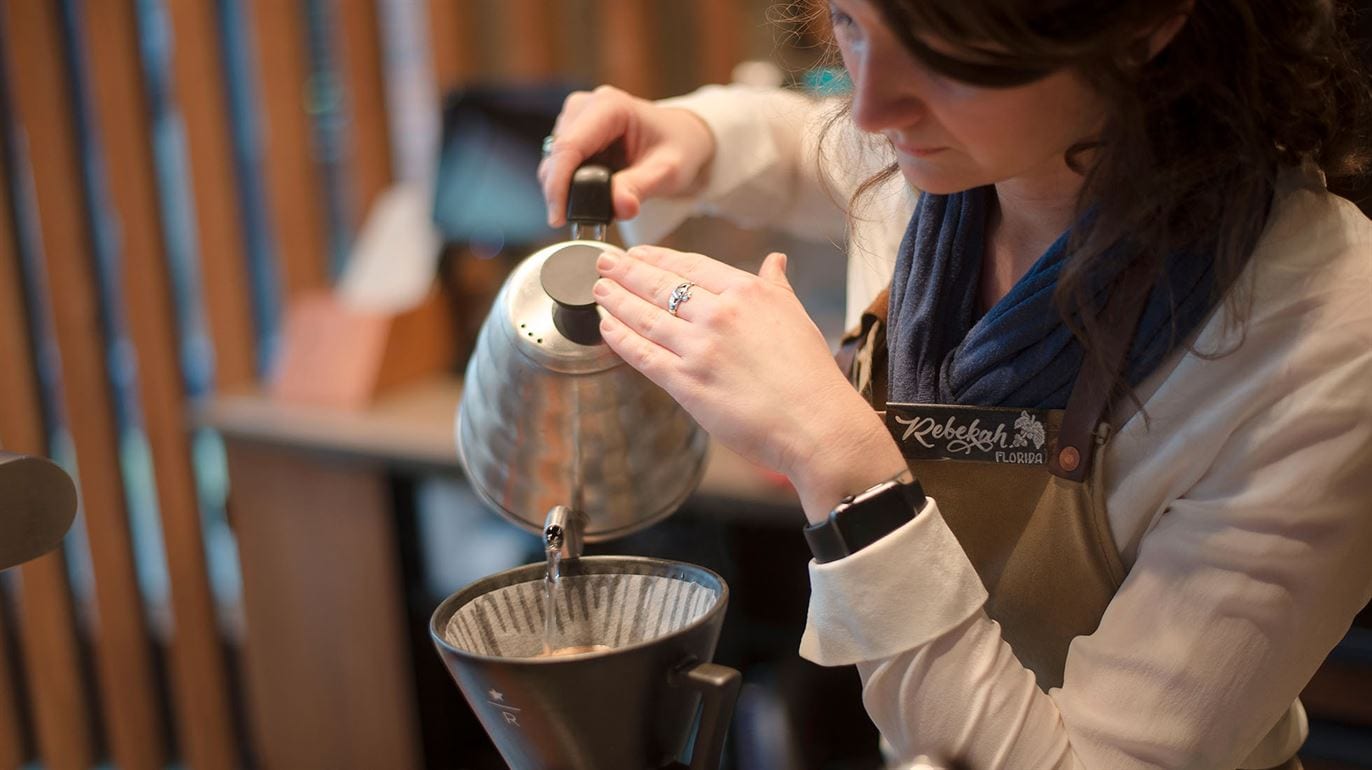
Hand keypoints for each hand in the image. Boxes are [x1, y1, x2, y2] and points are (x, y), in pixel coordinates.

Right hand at [538, 86, 715, 227]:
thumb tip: (619, 207)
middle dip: (562, 193)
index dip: (558, 185)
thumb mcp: (669, 171)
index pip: (569, 146)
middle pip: (556, 156)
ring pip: (553, 162)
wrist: (683, 138)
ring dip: (565, 191)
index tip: (559, 218)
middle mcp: (586, 106)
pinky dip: (568, 187)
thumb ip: (642, 187)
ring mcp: (576, 118)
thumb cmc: (680, 147)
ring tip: (593, 210)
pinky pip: (559, 165)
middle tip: (582, 222)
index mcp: (610, 106)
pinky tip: (589, 199)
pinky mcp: (573, 133)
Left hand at [592, 245, 906, 521]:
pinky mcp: (687, 383)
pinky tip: (606, 327)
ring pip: (646, 317)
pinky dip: (620, 338)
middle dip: (626, 271)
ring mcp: (700, 348)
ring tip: (598, 291)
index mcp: (748, 293)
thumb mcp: (797, 317)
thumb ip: (777, 286)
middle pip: (661, 285)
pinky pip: (643, 354)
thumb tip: (776, 260)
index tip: (638, 253)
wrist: (817, 425)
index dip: (658, 258)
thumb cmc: (811, 377)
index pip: (691, 266)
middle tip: (603, 263)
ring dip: (616, 301)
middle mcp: (720, 314)